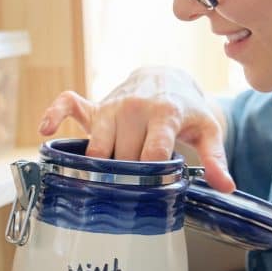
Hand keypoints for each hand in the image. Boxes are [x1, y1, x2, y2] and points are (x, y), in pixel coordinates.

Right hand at [39, 67, 234, 191]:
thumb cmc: (187, 109)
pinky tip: (45, 130)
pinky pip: (68, 104)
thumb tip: (226, 187)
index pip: (153, 151)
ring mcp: (112, 106)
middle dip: (129, 176)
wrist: (167, 77)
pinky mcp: (95, 105)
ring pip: (97, 147)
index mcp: (164, 113)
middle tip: (135, 191)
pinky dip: (54, 114)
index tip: (150, 192)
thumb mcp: (206, 130)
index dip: (151, 175)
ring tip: (107, 185)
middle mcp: (135, 108)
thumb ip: (215, 158)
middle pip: (124, 157)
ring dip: (101, 168)